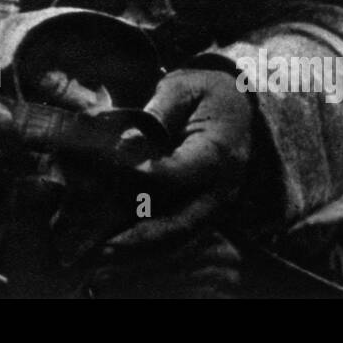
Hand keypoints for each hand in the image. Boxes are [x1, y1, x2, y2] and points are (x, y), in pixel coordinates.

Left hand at [103, 68, 253, 250]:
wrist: (237, 101)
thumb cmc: (204, 91)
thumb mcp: (182, 87)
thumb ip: (157, 112)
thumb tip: (127, 142)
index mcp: (218, 152)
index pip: (181, 174)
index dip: (147, 179)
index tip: (114, 177)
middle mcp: (221, 186)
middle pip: (183, 222)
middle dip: (143, 238)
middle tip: (105, 248)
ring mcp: (216, 203)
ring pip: (180, 235)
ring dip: (143, 248)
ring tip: (106, 255)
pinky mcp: (205, 209)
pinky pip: (179, 232)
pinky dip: (151, 242)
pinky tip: (120, 247)